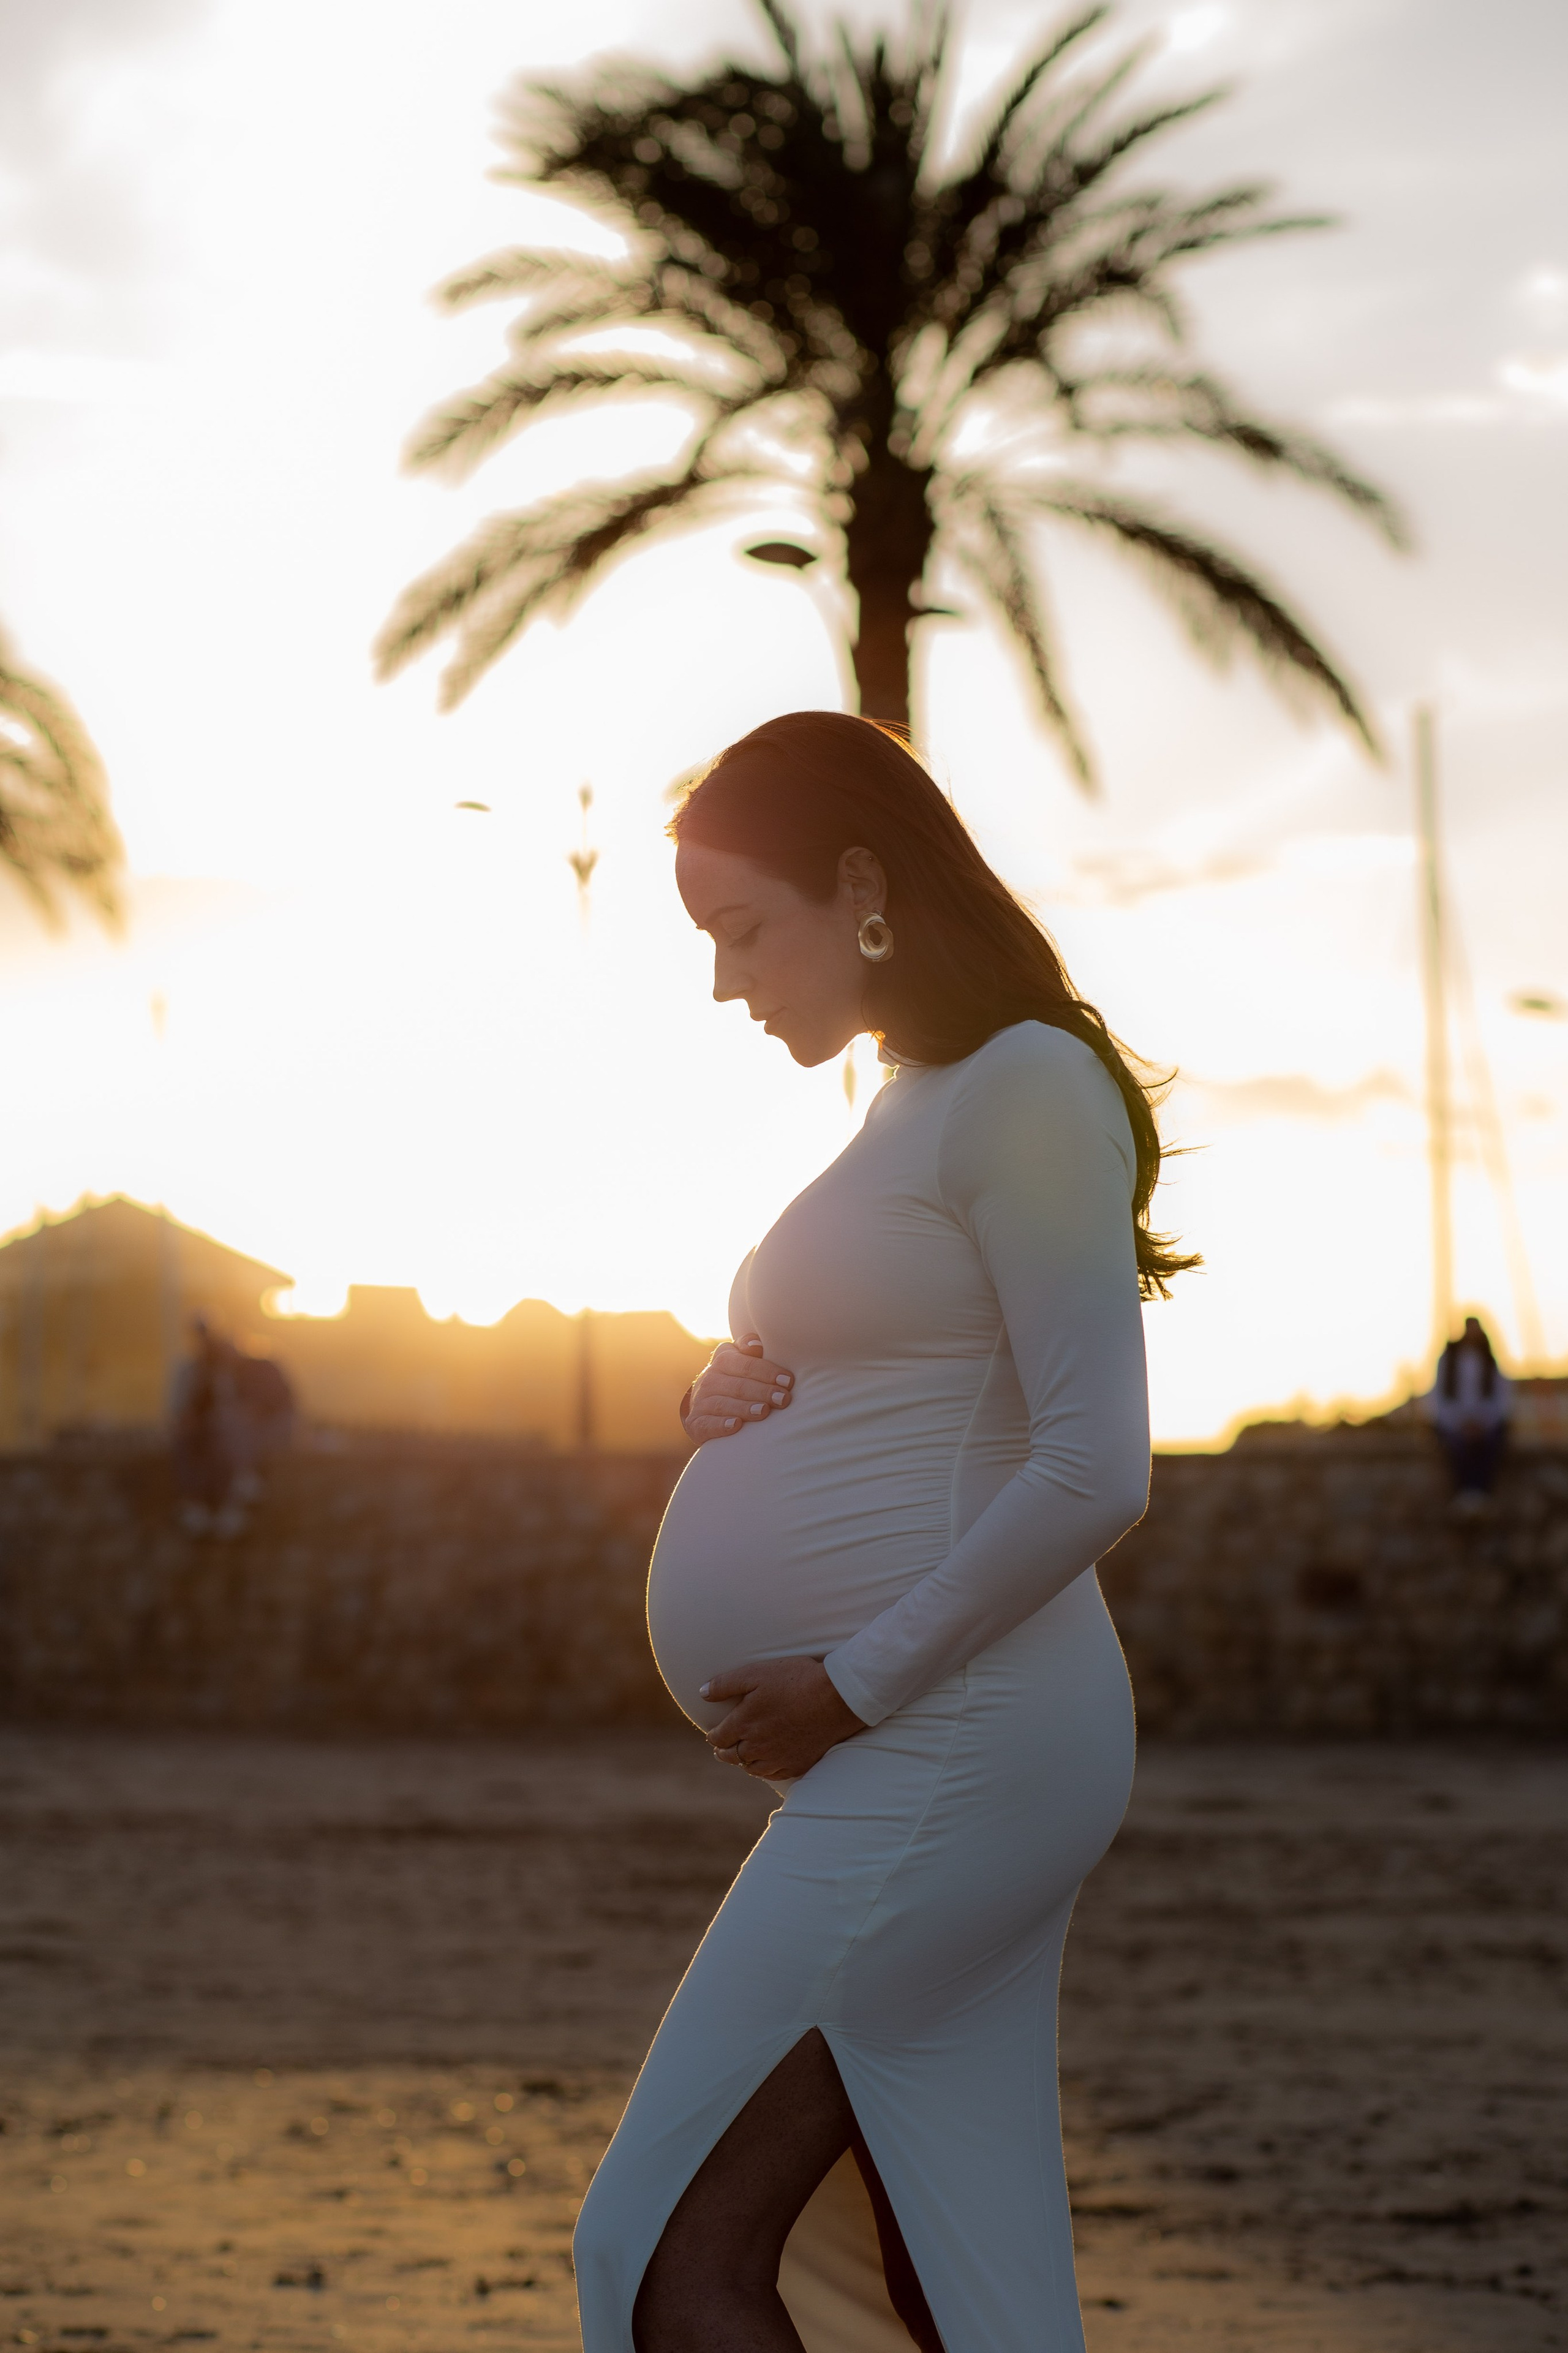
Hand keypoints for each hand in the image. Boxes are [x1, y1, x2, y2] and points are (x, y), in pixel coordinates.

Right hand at [682, 1334, 794, 1444]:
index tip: (788, 1381)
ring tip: (764, 1411)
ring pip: (724, 1404)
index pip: (746, 1364)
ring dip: (745, 1408)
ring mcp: (700, 1401)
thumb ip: (748, 1347)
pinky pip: (708, 1424)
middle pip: (739, 1385)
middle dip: (763, 1392)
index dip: (768, 1372)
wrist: (704, 1405)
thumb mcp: (739, 1358)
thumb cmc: (734, 1378)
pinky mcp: (697, 1423)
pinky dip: (721, 1425)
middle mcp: (709, 1379)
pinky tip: (736, 1426)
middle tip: (783, 1399)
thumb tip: (757, 1344)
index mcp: (723, 1359)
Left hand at [703, 1656, 865, 1780]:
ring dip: (742, 1763)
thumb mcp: (756, 1673)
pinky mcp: (797, 1764)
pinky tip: (765, 1767)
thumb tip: (702, 1693)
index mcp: (744, 1723)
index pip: (719, 1737)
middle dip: (723, 1752)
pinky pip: (773, 1775)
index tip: (712, 1734)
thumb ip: (725, 1684)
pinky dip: (764, 1772)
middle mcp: (757, 1745)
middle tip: (720, 1749)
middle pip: (732, 1756)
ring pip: (751, 1768)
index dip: (713, 1735)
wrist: (835, 1698)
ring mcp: (777, 1758)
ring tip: (740, 1758)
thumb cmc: (796, 1680)